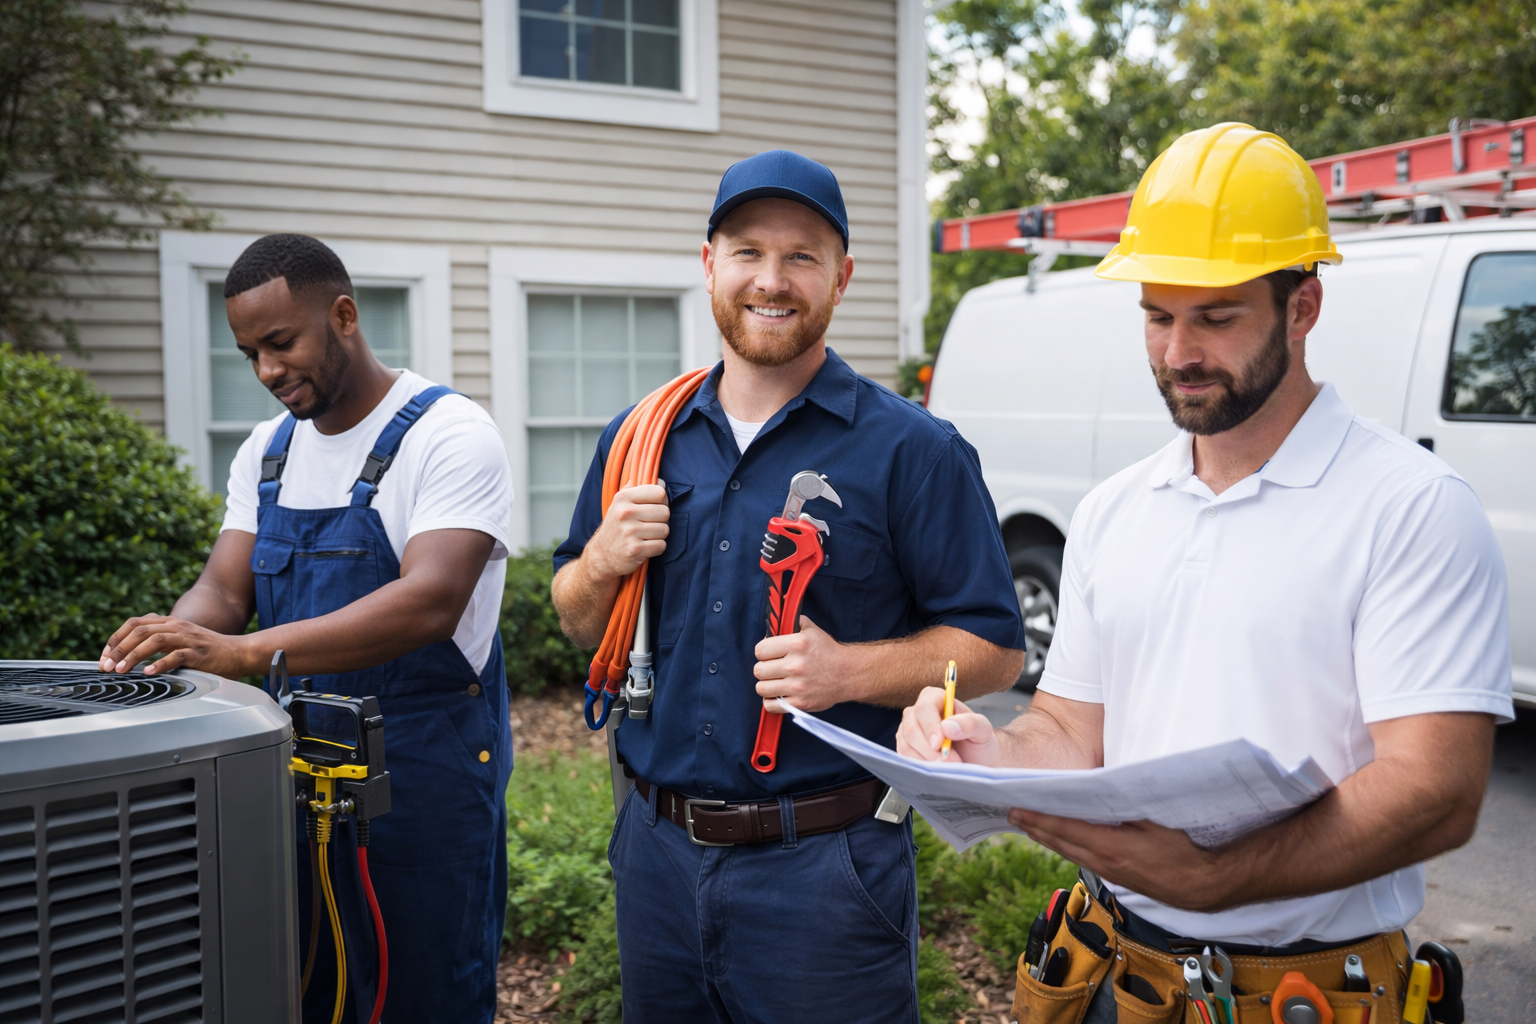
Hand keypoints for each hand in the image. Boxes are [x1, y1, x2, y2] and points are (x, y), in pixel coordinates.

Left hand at [100, 615, 256, 677]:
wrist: (238, 653)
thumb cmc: (207, 652)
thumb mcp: (180, 641)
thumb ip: (159, 642)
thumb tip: (128, 656)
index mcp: (169, 622)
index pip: (135, 623)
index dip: (115, 639)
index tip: (104, 656)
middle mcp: (176, 626)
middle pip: (140, 631)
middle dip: (118, 649)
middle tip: (106, 666)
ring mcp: (187, 638)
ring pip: (154, 640)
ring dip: (133, 656)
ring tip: (121, 670)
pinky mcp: (198, 652)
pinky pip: (176, 656)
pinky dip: (160, 664)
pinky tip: (149, 673)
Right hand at [585, 485, 669, 578]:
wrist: (601, 555)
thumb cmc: (616, 527)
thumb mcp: (619, 504)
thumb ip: (636, 489)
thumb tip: (659, 480)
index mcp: (623, 497)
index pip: (659, 492)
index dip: (661, 501)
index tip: (654, 507)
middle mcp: (625, 513)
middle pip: (665, 512)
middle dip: (661, 520)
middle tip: (649, 525)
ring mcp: (630, 532)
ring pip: (665, 530)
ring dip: (659, 535)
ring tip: (646, 536)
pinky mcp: (635, 549)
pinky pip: (661, 545)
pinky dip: (657, 548)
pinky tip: (645, 547)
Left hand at [753, 617, 857, 712]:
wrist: (848, 674)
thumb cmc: (827, 652)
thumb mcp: (812, 630)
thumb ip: (791, 623)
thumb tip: (773, 625)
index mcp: (797, 644)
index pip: (760, 650)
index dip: (763, 652)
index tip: (769, 654)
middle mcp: (795, 665)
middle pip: (758, 670)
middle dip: (764, 668)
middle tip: (773, 668)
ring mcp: (797, 687)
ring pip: (761, 688)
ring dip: (767, 685)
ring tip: (776, 681)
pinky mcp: (800, 703)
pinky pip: (771, 705)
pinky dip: (772, 701)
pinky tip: (779, 694)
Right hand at [896, 685, 1000, 764]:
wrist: (975, 759)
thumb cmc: (978, 740)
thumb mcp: (983, 729)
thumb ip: (970, 723)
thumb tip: (947, 726)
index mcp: (936, 698)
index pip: (925, 707)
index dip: (930, 726)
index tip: (939, 744)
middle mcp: (917, 712)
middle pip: (911, 728)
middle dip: (929, 749)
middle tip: (951, 761)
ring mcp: (908, 730)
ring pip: (906, 745)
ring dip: (927, 760)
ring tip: (947, 766)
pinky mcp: (905, 747)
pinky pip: (905, 758)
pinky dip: (921, 767)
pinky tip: (937, 770)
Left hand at [1007, 809, 1231, 911]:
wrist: (1206, 885)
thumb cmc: (1185, 849)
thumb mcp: (1154, 819)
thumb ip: (1125, 803)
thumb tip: (1098, 785)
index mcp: (1110, 846)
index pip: (1062, 829)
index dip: (1036, 818)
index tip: (1014, 807)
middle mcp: (1104, 863)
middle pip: (1059, 843)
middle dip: (1034, 827)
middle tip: (1012, 812)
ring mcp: (1110, 874)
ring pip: (1069, 853)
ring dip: (1048, 838)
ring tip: (1029, 823)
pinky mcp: (1117, 879)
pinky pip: (1083, 859)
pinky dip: (1067, 846)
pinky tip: (1063, 838)